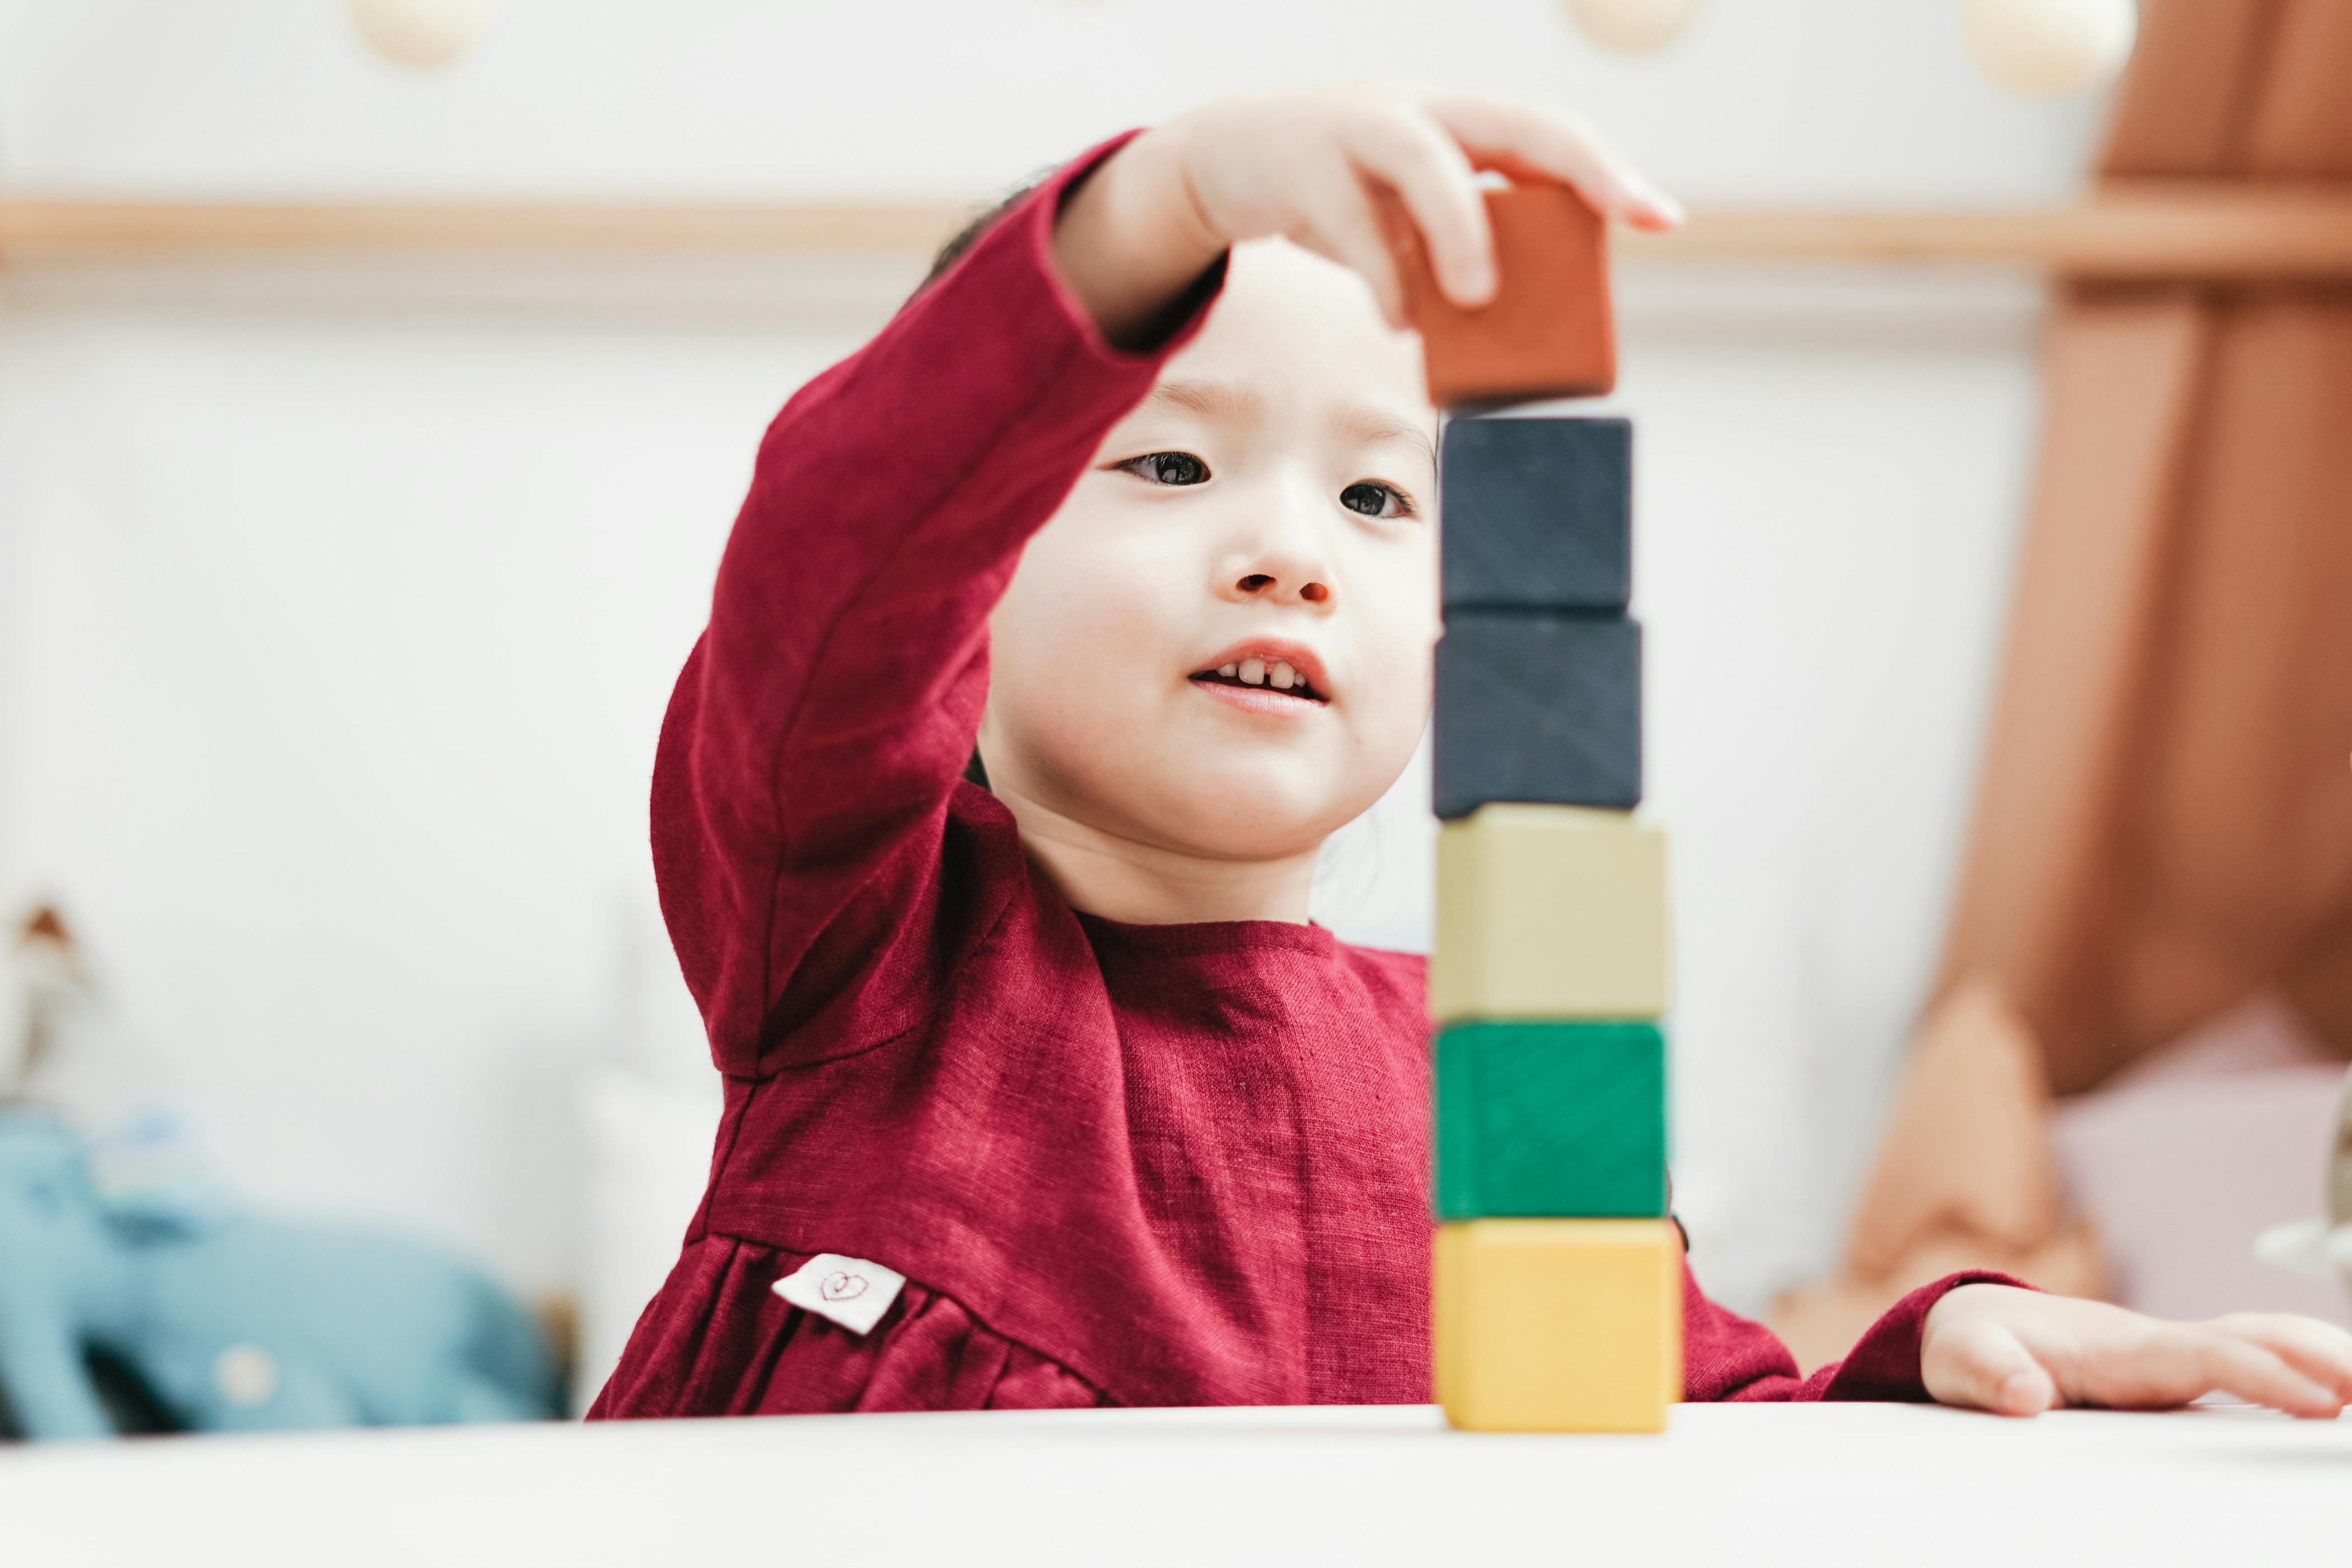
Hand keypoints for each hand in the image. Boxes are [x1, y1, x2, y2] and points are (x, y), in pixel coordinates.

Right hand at [1052, 84, 1680, 343]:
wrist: (1228, 157)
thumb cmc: (1340, 191)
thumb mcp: (1405, 212)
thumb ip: (1455, 246)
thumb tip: (1508, 322)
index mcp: (1456, 120)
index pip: (1548, 133)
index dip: (1607, 171)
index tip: (1661, 218)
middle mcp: (1418, 111)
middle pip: (1511, 122)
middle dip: (1577, 166)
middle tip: (1619, 220)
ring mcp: (1356, 130)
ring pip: (1423, 160)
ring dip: (1459, 229)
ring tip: (1478, 299)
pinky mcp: (1302, 169)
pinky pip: (1351, 225)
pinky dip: (1382, 278)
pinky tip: (1401, 321)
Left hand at [1921, 1283, 2351, 1418]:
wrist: (1971, 1324)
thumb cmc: (1972, 1344)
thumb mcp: (1963, 1361)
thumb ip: (1990, 1375)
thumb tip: (2024, 1394)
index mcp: (2118, 1348)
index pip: (2207, 1355)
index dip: (2263, 1375)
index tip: (2319, 1400)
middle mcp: (2155, 1346)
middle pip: (2253, 1337)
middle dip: (2318, 1356)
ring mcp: (2169, 1355)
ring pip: (2259, 1341)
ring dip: (2319, 1355)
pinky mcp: (2173, 1370)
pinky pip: (2247, 1360)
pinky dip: (2297, 1366)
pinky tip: (2333, 1390)